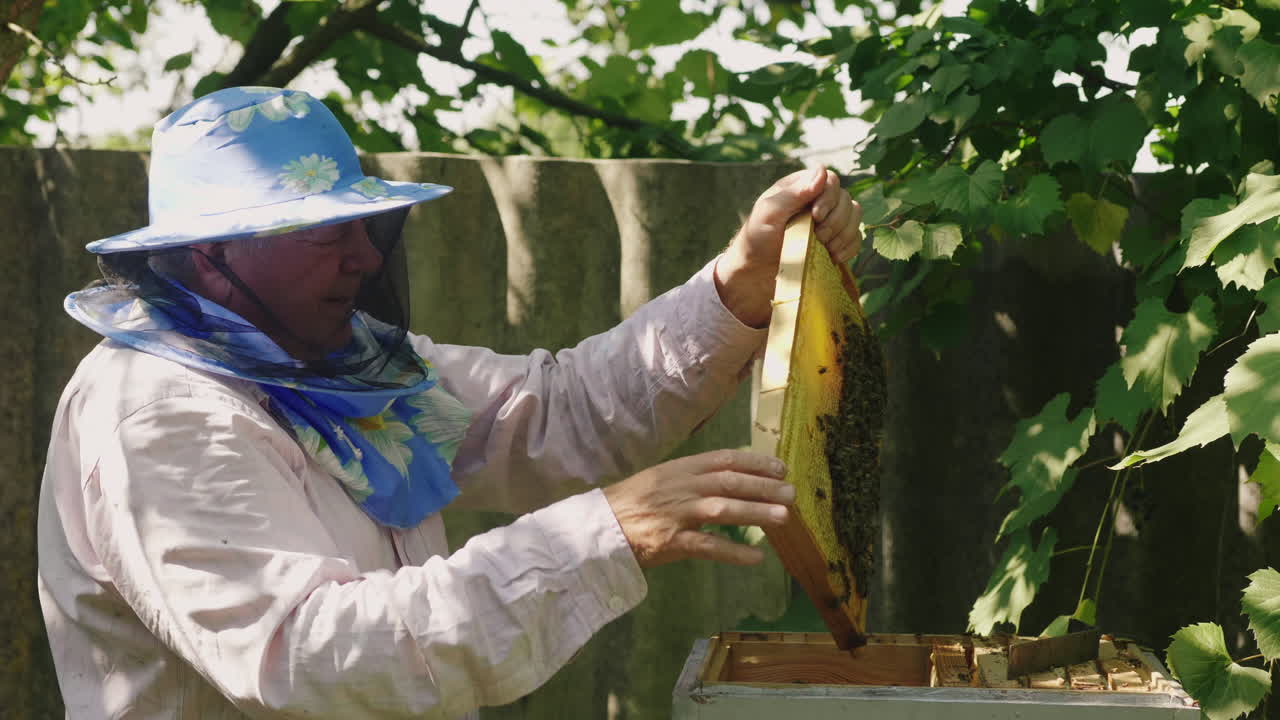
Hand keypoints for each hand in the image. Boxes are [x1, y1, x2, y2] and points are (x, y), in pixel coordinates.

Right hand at [603, 449, 794, 568]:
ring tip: (783, 517)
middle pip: (729, 481)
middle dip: (763, 486)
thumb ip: (692, 478)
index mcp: (679, 469)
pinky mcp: (670, 542)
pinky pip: (707, 546)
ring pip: (723, 509)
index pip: (723, 459)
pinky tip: (756, 558)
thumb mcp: (660, 479)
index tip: (780, 467)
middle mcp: (680, 486)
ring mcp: (675, 514)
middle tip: (791, 492)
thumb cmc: (630, 504)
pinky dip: (733, 552)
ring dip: (755, 512)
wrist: (597, 528)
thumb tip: (730, 478)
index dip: (754, 461)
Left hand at [715, 167, 863, 327]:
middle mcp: (818, 201)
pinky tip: (834, 257)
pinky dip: (849, 248)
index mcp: (802, 187)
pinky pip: (855, 239)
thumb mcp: (770, 212)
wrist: (756, 272)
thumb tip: (823, 170)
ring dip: (844, 234)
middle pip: (846, 199)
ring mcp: (829, 221)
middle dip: (835, 220)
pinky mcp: (835, 242)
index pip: (831, 181)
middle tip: (818, 236)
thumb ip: (795, 192)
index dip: (829, 198)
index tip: (815, 216)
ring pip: (855, 217)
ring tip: (825, 247)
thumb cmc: (757, 238)